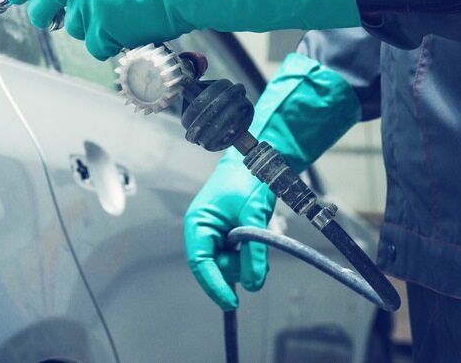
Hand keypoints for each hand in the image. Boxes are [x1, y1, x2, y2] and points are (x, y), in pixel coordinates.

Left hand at [8, 0, 194, 58]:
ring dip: (93, 27)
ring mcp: (86, 5)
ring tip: (121, 15)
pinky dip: (111, 43)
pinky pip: (97, 45)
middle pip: (43, 4)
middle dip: (43, 14)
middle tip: (49, 18)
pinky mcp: (100, 29)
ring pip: (76, 27)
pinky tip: (129, 29)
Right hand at [183, 52, 362, 309]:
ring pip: (227, 262)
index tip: (231, 303)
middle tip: (257, 263)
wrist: (262, 157)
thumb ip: (253, 252)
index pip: (199, 262)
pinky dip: (248, 254)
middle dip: (235, 269)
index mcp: (198, 223)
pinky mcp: (228, 231)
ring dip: (245, 261)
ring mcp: (215, 231)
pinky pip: (236, 253)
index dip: (214, 285)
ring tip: (260, 244)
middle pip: (215, 266)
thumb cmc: (250, 180)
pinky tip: (259, 242)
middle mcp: (203, 229)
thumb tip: (254, 283)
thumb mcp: (254, 217)